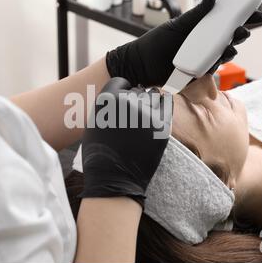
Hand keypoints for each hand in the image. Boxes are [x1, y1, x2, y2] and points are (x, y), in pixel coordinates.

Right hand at [80, 78, 172, 206]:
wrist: (113, 180)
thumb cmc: (101, 154)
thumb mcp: (94, 123)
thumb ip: (107, 105)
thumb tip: (122, 94)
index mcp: (107, 99)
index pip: (121, 82)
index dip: (123, 92)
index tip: (123, 104)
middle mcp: (127, 102)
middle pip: (138, 91)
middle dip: (136, 102)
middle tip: (132, 120)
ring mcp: (145, 113)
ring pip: (153, 97)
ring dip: (149, 106)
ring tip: (143, 123)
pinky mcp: (161, 126)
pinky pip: (166, 107)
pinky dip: (162, 111)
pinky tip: (154, 122)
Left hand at [106, 0, 261, 86]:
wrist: (141, 65)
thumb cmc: (156, 43)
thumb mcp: (177, 26)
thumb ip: (196, 14)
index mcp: (202, 29)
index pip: (226, 22)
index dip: (244, 18)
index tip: (258, 14)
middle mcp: (204, 43)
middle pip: (228, 39)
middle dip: (240, 35)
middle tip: (243, 31)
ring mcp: (202, 59)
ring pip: (223, 55)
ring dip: (231, 50)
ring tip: (231, 46)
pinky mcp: (197, 73)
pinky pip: (211, 69)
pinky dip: (216, 65)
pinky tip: (218, 60)